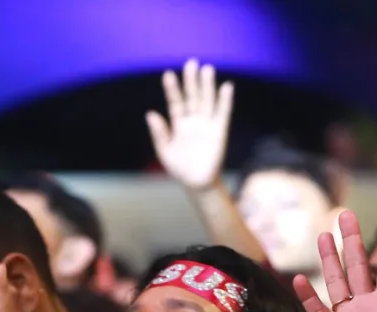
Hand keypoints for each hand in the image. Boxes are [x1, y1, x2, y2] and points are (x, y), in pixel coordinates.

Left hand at [146, 59, 233, 191]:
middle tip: (191, 62)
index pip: (175, 102)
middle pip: (192, 96)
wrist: (197, 183)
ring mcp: (207, 125)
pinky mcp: (219, 132)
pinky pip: (223, 113)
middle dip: (191, 81)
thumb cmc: (179, 167)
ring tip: (207, 69)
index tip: (168, 74)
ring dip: (207, 86)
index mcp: (178, 124)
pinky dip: (225, 101)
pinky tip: (226, 87)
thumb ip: (159, 133)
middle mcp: (193, 121)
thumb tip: (150, 113)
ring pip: (207, 101)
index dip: (172, 89)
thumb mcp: (164, 151)